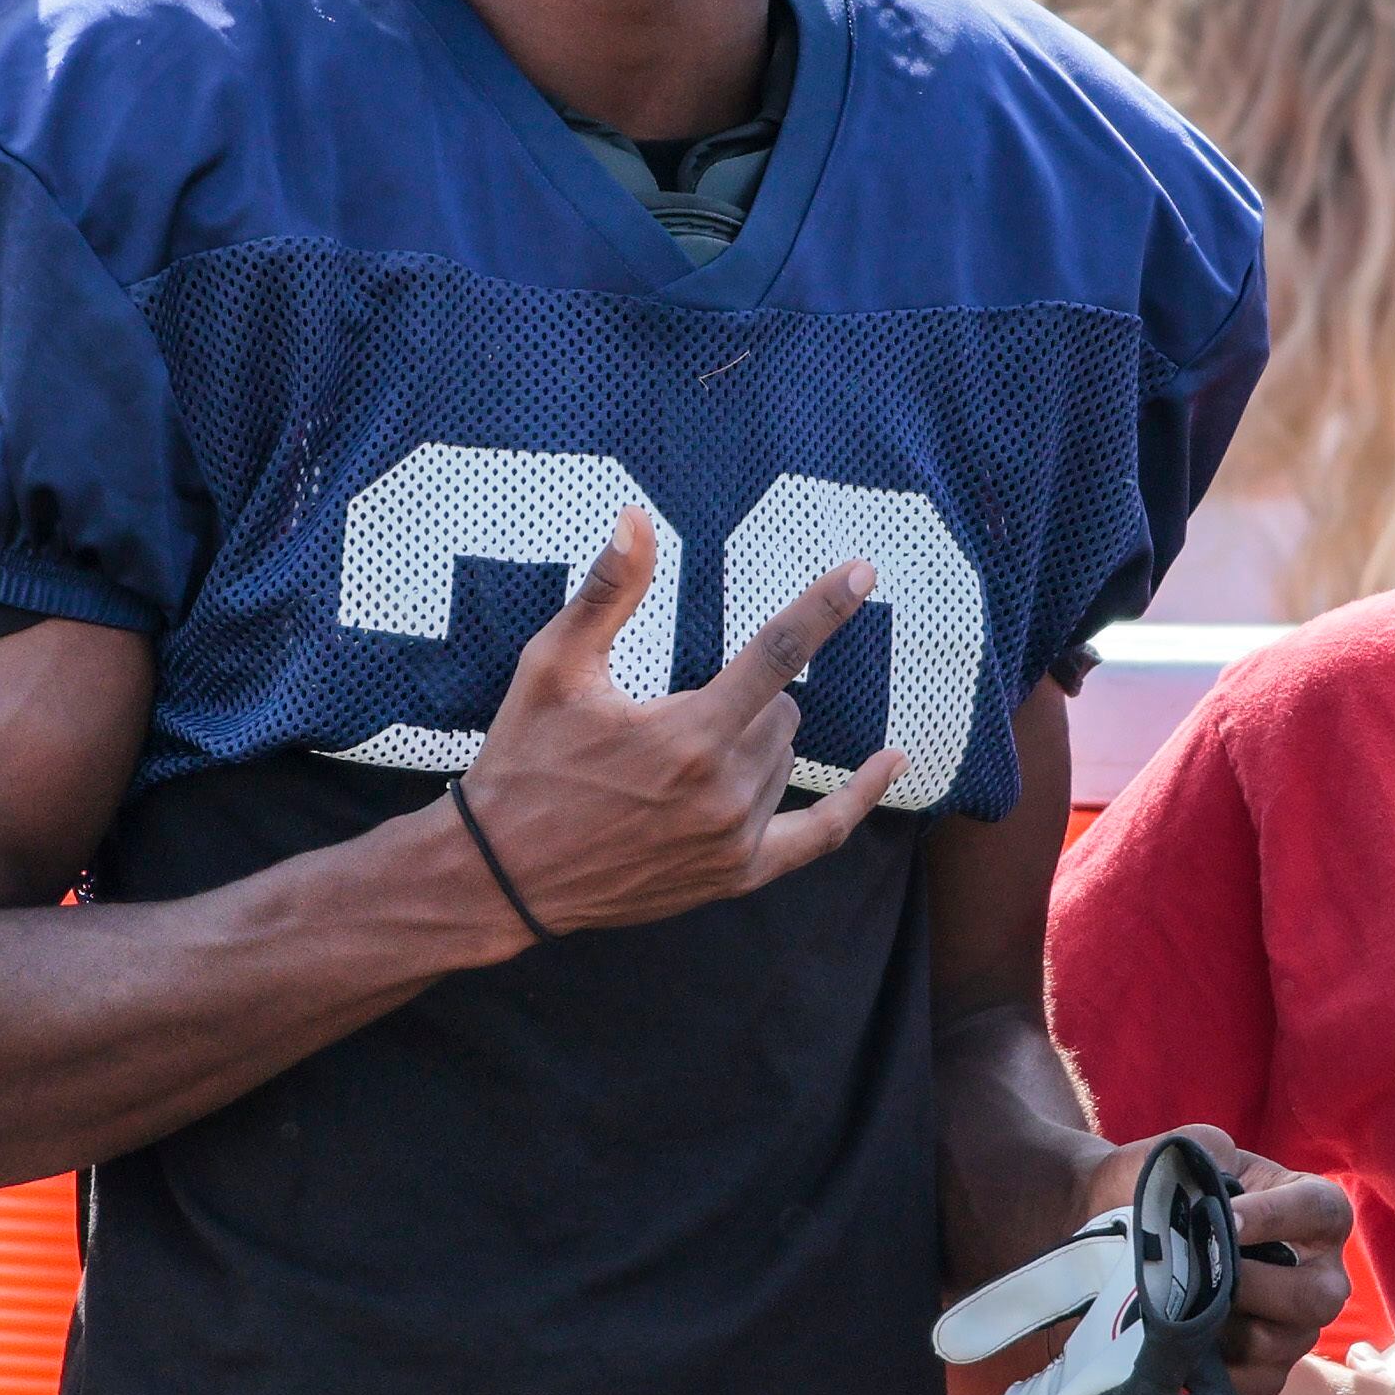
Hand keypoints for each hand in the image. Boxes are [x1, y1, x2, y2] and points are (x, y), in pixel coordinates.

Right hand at [461, 508, 905, 937]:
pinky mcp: (735, 875)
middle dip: (746, 695)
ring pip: (785, 759)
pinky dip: (858, 799)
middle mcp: (723, 790)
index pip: (778, 653)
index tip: (862, 570)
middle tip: (675, 711)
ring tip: (678, 758)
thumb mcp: (554, 667)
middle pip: (781, 710)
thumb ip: (608, 593)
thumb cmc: (524, 762)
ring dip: (755, 741)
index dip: (824, 606)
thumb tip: (636, 518)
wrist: (503, 876)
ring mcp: (734, 839)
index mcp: (687, 733)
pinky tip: (892, 762)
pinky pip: (820, 836)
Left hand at [1082, 1123, 1354, 1394]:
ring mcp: (1297, 1330)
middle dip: (1257, 1287)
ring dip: (1225, 1328)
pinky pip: (1256, 1385)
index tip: (1228, 1218)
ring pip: (1281, 1344)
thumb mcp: (1182, 1156)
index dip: (1278, 1217)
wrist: (1125, 1238)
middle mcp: (1320, 1275)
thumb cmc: (1166, 1191)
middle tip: (1206, 1276)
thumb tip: (1212, 1184)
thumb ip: (1200, 1151)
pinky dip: (1216, 1370)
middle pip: (1319, 1296)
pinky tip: (1181, 1348)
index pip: (1320, 1211)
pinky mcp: (1269, 1373)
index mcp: (1312, 1212)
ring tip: (1180, 1308)